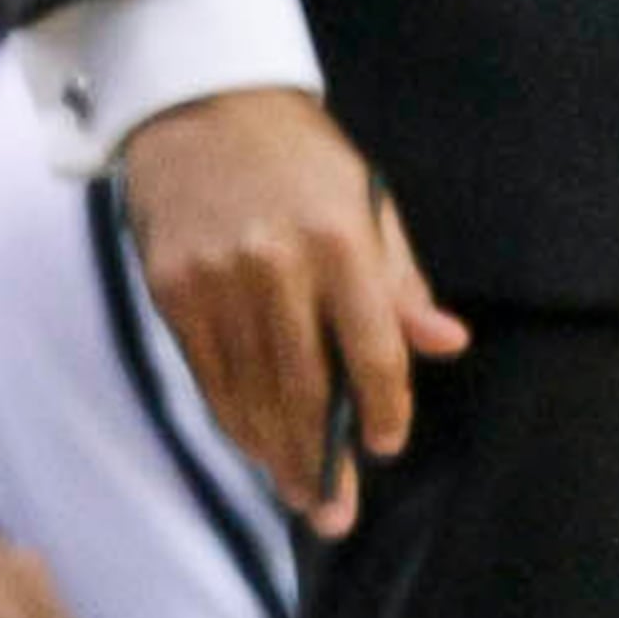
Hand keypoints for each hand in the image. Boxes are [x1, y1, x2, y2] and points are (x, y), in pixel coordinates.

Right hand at [120, 85, 467, 537]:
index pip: (371, 349)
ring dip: (275, 450)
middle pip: (305, 386)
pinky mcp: (173, 288)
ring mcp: (218, 279)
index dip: (382, 407)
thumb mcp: (365, 202)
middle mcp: (277, 264)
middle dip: (321, 457)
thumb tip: (445, 345)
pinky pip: (207, 372)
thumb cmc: (299, 158)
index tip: (383, 445)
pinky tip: (251, 445)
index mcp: (341, 241)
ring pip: (251, 389)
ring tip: (296, 495)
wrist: (200, 104)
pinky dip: (231, 416)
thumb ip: (400, 282)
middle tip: (335, 513)